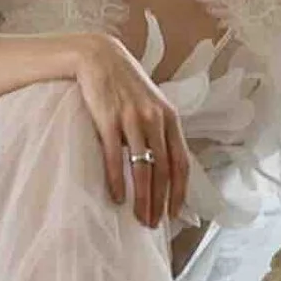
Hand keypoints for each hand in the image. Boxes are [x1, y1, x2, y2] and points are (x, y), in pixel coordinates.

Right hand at [70, 31, 191, 231]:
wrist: (99, 57)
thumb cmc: (125, 84)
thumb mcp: (150, 103)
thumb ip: (158, 130)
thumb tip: (160, 165)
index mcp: (169, 118)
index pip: (181, 161)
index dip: (180, 190)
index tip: (175, 213)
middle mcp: (155, 119)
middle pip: (163, 169)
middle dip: (160, 200)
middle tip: (153, 223)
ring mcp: (132, 119)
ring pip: (142, 167)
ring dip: (142, 197)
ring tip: (138, 217)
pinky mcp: (108, 118)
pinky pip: (116, 157)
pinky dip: (117, 180)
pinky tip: (116, 197)